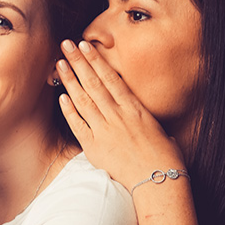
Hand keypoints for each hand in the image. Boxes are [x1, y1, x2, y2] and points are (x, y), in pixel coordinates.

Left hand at [55, 40, 185, 187]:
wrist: (159, 180)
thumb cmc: (165, 157)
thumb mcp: (158, 129)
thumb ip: (143, 119)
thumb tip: (141, 116)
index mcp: (134, 108)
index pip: (110, 78)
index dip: (96, 60)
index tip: (85, 45)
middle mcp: (118, 115)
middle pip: (93, 83)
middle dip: (79, 62)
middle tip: (65, 45)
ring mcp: (105, 130)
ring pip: (83, 100)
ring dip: (70, 81)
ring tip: (59, 64)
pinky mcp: (95, 148)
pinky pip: (78, 126)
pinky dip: (69, 111)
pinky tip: (61, 97)